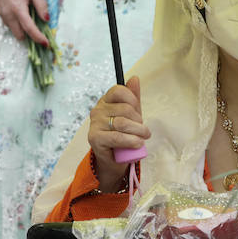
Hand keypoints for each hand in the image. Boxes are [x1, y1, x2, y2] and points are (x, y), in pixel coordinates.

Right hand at [0, 0, 50, 45]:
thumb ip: (41, 5)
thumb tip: (47, 19)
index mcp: (18, 9)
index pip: (29, 29)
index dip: (38, 38)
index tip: (46, 44)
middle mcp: (9, 15)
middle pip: (20, 35)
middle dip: (29, 36)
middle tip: (39, 31)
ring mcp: (2, 15)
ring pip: (14, 31)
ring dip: (22, 30)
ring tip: (30, 19)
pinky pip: (9, 25)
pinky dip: (16, 25)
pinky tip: (21, 15)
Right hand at [87, 77, 148, 193]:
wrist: (115, 160)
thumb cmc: (124, 135)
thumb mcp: (132, 115)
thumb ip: (133, 98)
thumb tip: (135, 78)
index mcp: (105, 101)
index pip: (119, 91)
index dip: (133, 100)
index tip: (138, 113)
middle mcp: (97, 110)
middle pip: (124, 109)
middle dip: (139, 120)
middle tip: (143, 130)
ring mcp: (94, 124)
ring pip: (122, 123)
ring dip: (138, 132)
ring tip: (143, 138)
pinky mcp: (94, 138)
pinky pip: (117, 137)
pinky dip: (131, 141)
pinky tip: (137, 144)